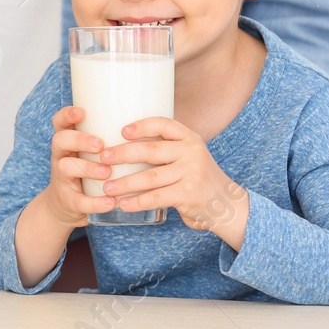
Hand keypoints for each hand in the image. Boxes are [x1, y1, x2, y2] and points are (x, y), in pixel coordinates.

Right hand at [36, 105, 121, 228]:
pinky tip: (110, 201)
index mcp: (68, 142)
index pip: (60, 122)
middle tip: (100, 145)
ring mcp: (61, 178)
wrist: (67, 205)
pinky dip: (95, 202)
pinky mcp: (68, 200)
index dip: (67, 114)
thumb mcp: (91, 153)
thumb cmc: (88, 171)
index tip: (83, 111)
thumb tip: (149, 125)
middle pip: (60, 140)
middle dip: (80, 140)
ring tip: (107, 172)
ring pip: (66, 167)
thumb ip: (109, 139)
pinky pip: (78, 200)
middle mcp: (61, 156)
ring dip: (88, 168)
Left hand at [100, 117, 248, 244]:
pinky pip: (156, 197)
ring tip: (107, 187)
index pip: (163, 124)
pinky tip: (123, 204)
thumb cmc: (196, 176)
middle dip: (123, 154)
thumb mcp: (188, 154)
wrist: (226, 204)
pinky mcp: (188, 194)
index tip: (121, 131)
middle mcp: (191, 152)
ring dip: (124, 183)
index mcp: (189, 137)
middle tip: (103, 158)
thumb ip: (166, 147)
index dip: (142, 126)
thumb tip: (122, 142)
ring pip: (150, 177)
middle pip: (151, 150)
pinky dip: (137, 202)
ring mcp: (191, 173)